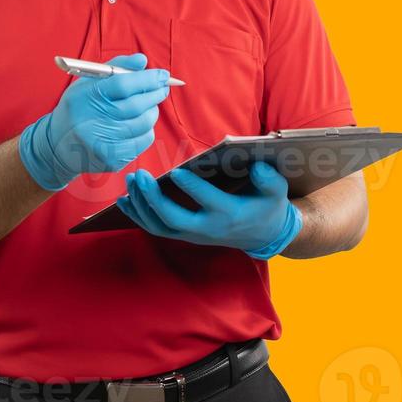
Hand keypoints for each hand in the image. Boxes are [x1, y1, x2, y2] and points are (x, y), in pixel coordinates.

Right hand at [18, 54, 170, 191]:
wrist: (57, 144)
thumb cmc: (79, 107)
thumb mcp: (88, 82)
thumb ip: (116, 67)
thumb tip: (142, 60)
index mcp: (85, 96)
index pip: (123, 85)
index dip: (147, 79)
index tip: (162, 75)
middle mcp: (91, 121)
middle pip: (135, 106)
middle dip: (155, 94)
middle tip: (162, 88)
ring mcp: (101, 143)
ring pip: (142, 124)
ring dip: (152, 112)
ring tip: (149, 106)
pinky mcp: (111, 160)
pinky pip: (142, 142)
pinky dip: (147, 130)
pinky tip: (140, 124)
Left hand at [116, 161, 302, 259]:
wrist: (264, 235)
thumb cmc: (268, 206)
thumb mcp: (277, 192)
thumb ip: (269, 179)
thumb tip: (258, 167)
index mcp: (229, 214)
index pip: (207, 201)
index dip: (191, 187)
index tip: (176, 172)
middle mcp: (207, 228)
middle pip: (173, 218)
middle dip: (153, 198)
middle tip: (140, 176)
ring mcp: (193, 234)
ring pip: (159, 226)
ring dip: (140, 205)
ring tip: (130, 181)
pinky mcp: (185, 234)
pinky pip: (156, 228)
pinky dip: (138, 215)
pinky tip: (125, 200)